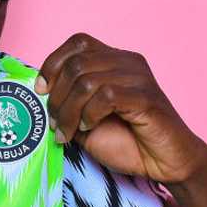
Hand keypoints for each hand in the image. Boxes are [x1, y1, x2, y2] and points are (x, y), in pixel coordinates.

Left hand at [36, 32, 206, 183]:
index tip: (41, 90)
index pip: (78, 42)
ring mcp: (139, 78)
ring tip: (68, 132)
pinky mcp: (146, 98)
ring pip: (86, 80)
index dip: (53, 63)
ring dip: (69, 111)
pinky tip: (90, 128)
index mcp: (115, 60)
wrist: (165, 164)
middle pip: (76, 63)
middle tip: (55, 124)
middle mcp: (128, 62)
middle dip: (57, 97)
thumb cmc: (127, 143)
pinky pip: (106, 95)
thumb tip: (42, 93)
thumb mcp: (86, 121)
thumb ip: (69, 103)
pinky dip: (90, 114)